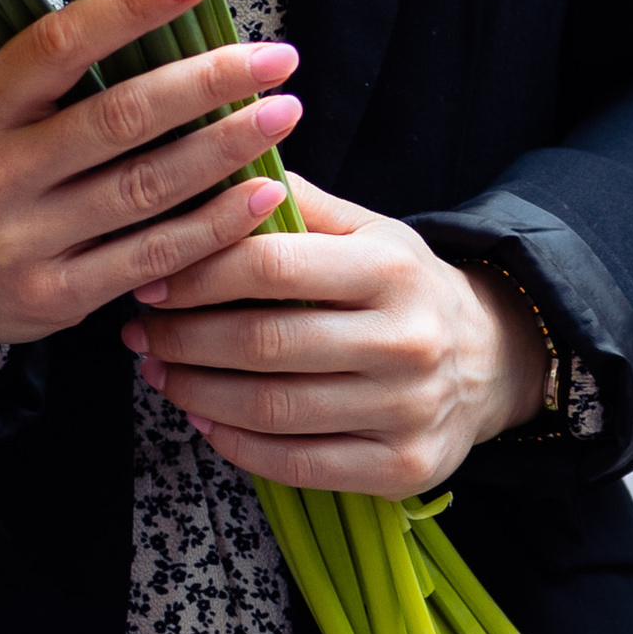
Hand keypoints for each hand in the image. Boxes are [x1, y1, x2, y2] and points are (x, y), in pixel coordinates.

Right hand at [0, 0, 303, 352]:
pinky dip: (214, 226)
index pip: (58, 45)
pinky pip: (152, 256)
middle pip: (119, 118)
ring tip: (283, 114)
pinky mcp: (56, 296)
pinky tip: (261, 194)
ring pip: (145, 187)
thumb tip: (161, 7)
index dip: (129, 7)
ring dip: (225, 148)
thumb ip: (57, 73)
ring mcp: (25, 240)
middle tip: (277, 57)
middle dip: (207, 83)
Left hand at [121, 176, 551, 490]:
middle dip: (184, 339)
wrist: (491, 360)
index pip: (273, 267)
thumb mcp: (370, 231)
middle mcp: (406, 340)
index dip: (199, 275)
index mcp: (391, 269)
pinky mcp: (402, 467)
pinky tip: (205, 422)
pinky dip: (237, 446)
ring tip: (159, 374)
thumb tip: (220, 166)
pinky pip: (298, 464)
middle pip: (264, 343)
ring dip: (196, 394)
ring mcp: (407, 410)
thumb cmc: (405, 289)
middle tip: (141, 333)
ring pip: (272, 410)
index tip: (153, 280)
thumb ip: (300, 204)